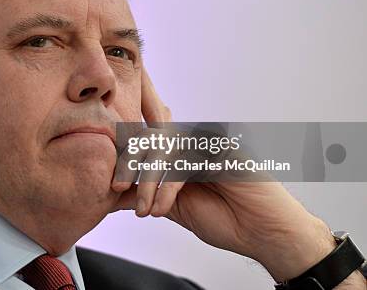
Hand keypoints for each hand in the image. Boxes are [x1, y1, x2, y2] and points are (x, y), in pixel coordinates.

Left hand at [110, 68, 340, 282]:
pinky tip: (162, 210)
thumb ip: (145, 196)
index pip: (146, 141)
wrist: (263, 234)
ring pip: (164, 150)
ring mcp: (208, 142)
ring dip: (149, 181)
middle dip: (130, 164)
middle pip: (150, 139)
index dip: (126, 153)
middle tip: (117, 187)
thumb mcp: (172, 208)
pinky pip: (183, 162)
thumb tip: (111, 196)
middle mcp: (193, 141)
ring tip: (145, 211)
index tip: (112, 180)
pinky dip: (168, 188)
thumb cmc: (224, 219)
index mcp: (181, 150)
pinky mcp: (221, 149)